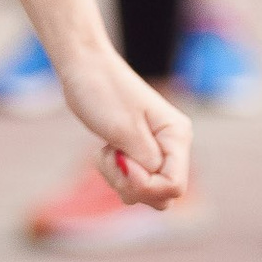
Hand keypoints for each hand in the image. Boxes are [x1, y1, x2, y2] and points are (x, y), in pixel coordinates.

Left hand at [56, 41, 192, 209]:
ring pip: (147, 192)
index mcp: (177, 136)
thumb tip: (159, 186)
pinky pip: (135, 181)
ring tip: (105, 152)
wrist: (84, 67)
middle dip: (132, 186)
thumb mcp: (124, 130)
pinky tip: (105, 151)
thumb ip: (146, 162)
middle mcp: (173, 145)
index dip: (145, 185)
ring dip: (120, 180)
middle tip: (111, 158)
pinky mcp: (140, 152)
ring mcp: (157, 149)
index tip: (121, 160)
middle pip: (162, 194)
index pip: (174, 186)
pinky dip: (116, 175)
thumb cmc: (102, 91)